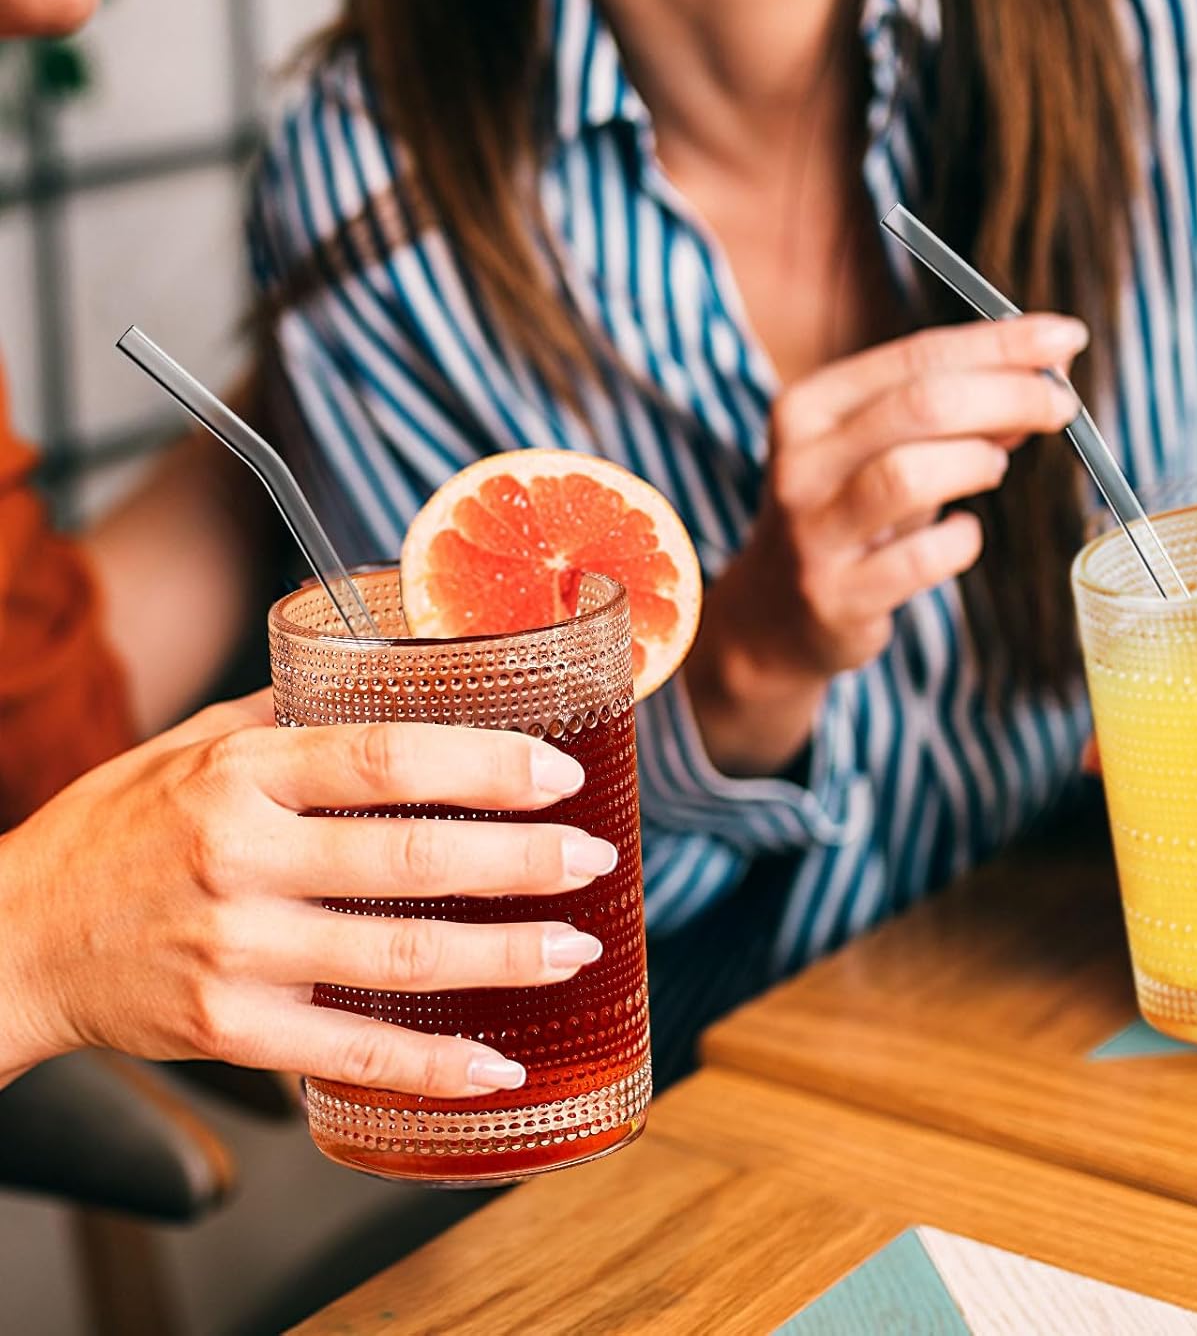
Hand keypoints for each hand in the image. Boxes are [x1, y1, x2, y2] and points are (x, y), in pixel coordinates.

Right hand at [0, 690, 616, 1094]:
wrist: (13, 937)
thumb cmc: (114, 831)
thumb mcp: (190, 744)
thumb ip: (293, 714)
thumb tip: (389, 675)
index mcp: (242, 771)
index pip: (386, 758)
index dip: (484, 766)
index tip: (560, 775)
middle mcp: (242, 854)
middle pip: (409, 855)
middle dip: (520, 859)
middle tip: (594, 860)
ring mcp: (235, 948)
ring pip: (396, 954)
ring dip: (503, 955)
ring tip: (576, 948)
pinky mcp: (228, 1027)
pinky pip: (348, 1051)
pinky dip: (431, 1065)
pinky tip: (497, 1065)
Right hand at [687, 316, 1085, 774]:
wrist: (774, 616)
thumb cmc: (845, 515)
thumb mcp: (882, 451)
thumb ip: (954, 414)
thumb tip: (1044, 375)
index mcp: (809, 407)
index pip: (918, 355)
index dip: (1001, 344)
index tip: (1063, 339)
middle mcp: (801, 462)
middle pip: (922, 406)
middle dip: (1009, 396)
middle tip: (1060, 405)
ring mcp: (813, 532)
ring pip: (910, 474)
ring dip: (975, 462)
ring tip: (995, 466)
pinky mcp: (836, 595)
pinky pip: (920, 559)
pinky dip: (961, 541)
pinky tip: (962, 535)